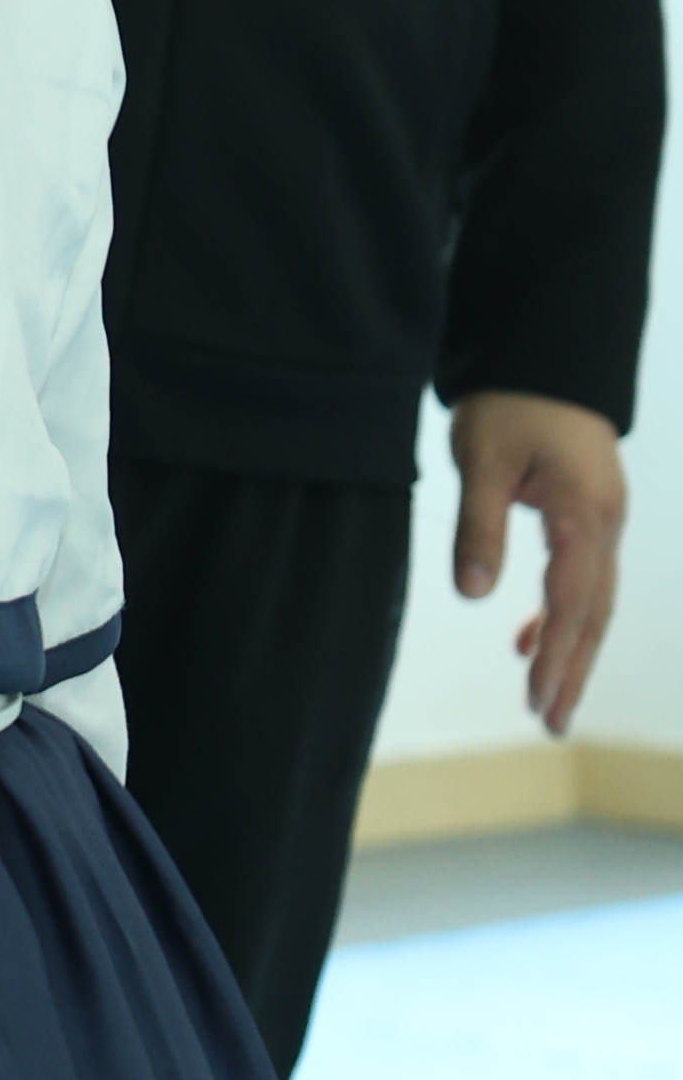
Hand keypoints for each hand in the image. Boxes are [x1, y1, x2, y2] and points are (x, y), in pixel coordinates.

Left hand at [447, 388, 626, 733]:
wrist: (544, 357)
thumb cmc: (510, 403)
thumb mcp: (481, 461)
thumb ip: (480, 527)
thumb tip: (475, 594)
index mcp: (584, 515)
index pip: (572, 601)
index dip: (558, 654)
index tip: (541, 700)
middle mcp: (605, 525)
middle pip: (593, 612)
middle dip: (573, 669)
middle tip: (551, 722)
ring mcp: (603, 521)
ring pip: (593, 600)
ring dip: (570, 649)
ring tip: (544, 700)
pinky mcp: (589, 515)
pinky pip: (583, 578)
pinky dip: (559, 613)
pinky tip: (527, 641)